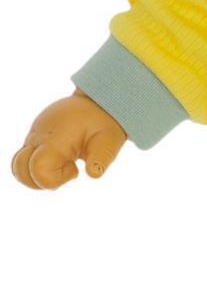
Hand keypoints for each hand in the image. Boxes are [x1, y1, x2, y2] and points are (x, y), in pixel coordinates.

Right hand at [10, 89, 127, 190]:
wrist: (97, 102)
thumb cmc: (104, 123)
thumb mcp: (110, 141)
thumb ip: (101, 158)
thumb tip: (93, 174)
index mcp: (55, 140)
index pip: (37, 169)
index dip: (54, 179)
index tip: (74, 168)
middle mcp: (39, 138)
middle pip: (20, 170)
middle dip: (40, 181)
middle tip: (67, 168)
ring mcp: (34, 137)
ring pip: (18, 165)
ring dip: (36, 175)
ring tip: (62, 166)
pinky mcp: (34, 138)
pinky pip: (25, 158)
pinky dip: (38, 167)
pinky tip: (60, 160)